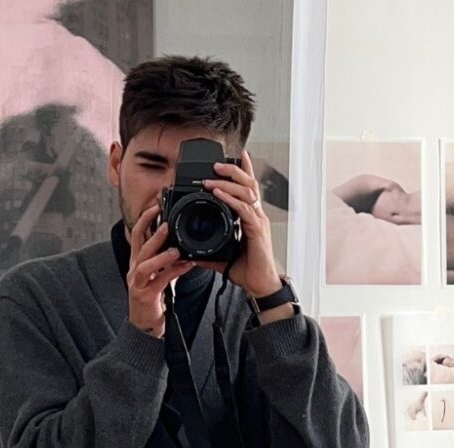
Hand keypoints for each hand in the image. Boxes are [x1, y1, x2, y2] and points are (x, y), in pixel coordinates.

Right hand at [127, 205, 194, 337]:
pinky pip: (160, 281)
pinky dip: (174, 272)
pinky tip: (186, 266)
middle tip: (166, 221)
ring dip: (161, 254)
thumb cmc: (152, 297)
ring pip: (145, 263)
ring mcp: (138, 282)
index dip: (144, 219)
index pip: (136, 234)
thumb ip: (166, 260)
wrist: (144, 324)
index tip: (155, 205)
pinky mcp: (145, 295)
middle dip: (152, 231)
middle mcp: (134, 269)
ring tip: (176, 249)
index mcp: (137, 261)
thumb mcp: (158, 274)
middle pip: (139, 244)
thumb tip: (180, 246)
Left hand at [195, 151, 282, 297]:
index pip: (248, 189)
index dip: (245, 171)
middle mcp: (257, 216)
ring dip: (228, 181)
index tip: (237, 156)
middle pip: (249, 184)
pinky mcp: (257, 230)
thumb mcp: (223, 258)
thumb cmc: (247, 271)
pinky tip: (218, 193)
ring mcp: (259, 221)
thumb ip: (209, 252)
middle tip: (217, 162)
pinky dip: (230, 199)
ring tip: (212, 176)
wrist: (261, 287)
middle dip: (234, 169)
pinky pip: (243, 209)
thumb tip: (193, 252)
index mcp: (251, 218)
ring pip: (247, 192)